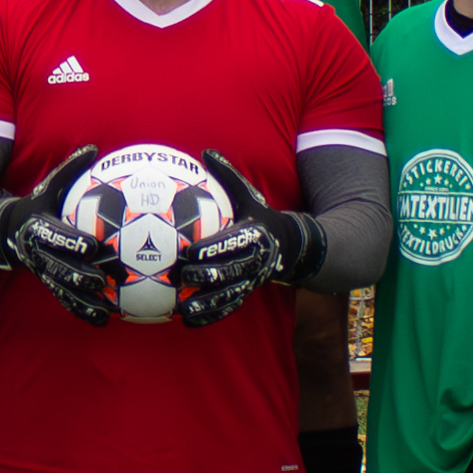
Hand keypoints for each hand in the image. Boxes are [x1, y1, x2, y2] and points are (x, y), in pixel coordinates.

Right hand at [0, 146, 120, 320]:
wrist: (4, 232)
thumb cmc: (34, 206)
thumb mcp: (46, 188)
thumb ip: (68, 170)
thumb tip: (94, 148)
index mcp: (39, 229)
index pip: (57, 236)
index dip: (73, 241)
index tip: (95, 245)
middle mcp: (39, 254)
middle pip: (59, 267)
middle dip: (79, 275)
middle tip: (102, 279)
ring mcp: (43, 272)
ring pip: (62, 289)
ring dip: (82, 301)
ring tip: (104, 312)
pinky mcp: (48, 284)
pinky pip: (65, 300)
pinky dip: (81, 311)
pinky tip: (102, 320)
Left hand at [169, 152, 320, 320]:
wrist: (291, 246)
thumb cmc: (261, 216)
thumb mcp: (249, 195)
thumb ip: (228, 176)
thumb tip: (205, 152)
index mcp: (255, 235)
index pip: (231, 243)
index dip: (211, 248)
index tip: (188, 250)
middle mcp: (256, 260)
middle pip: (230, 272)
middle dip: (206, 276)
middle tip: (180, 276)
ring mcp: (253, 280)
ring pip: (230, 295)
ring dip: (206, 303)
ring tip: (183, 308)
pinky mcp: (248, 293)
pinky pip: (229, 307)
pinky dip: (211, 316)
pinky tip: (188, 320)